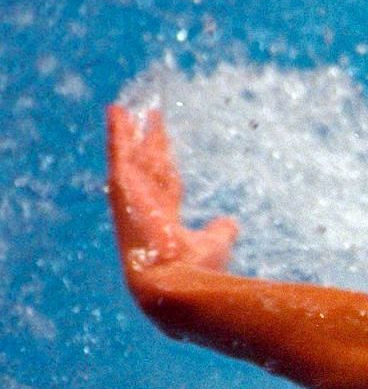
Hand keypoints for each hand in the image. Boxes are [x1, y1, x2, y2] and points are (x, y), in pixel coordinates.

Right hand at [106, 105, 238, 280]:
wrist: (173, 281)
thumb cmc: (194, 269)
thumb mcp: (214, 244)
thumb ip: (220, 231)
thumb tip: (230, 222)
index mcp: (164, 218)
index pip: (166, 183)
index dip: (165, 163)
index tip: (163, 146)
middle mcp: (146, 205)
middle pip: (148, 165)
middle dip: (147, 142)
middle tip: (147, 116)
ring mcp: (132, 196)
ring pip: (131, 155)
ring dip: (129, 132)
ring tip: (125, 108)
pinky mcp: (123, 187)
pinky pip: (119, 152)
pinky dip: (117, 132)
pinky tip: (117, 110)